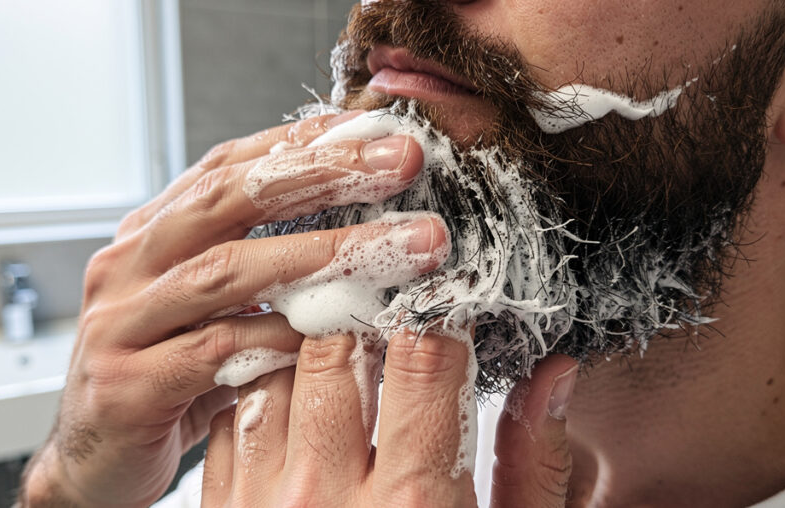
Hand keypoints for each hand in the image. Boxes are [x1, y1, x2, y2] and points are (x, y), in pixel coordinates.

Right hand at [17, 111, 435, 506]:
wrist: (92, 463)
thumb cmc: (164, 379)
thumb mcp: (214, 311)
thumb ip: (266, 270)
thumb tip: (364, 228)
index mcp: (153, 235)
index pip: (230, 166)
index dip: (306, 142)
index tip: (376, 130)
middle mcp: (129, 265)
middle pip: (229, 197)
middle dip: (323, 173)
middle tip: (401, 162)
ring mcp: (120, 322)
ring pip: (228, 270)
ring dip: (323, 253)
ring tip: (399, 246)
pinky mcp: (127, 385)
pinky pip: (215, 352)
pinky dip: (279, 339)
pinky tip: (334, 333)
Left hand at [199, 315, 577, 507]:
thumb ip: (531, 465)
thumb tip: (553, 376)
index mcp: (414, 505)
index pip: (423, 358)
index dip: (438, 311)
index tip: (444, 297)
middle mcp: (328, 498)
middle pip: (337, 349)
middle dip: (366, 310)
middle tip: (388, 297)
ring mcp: (263, 505)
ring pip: (275, 371)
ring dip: (308, 342)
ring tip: (342, 332)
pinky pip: (232, 418)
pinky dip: (260, 385)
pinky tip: (293, 384)